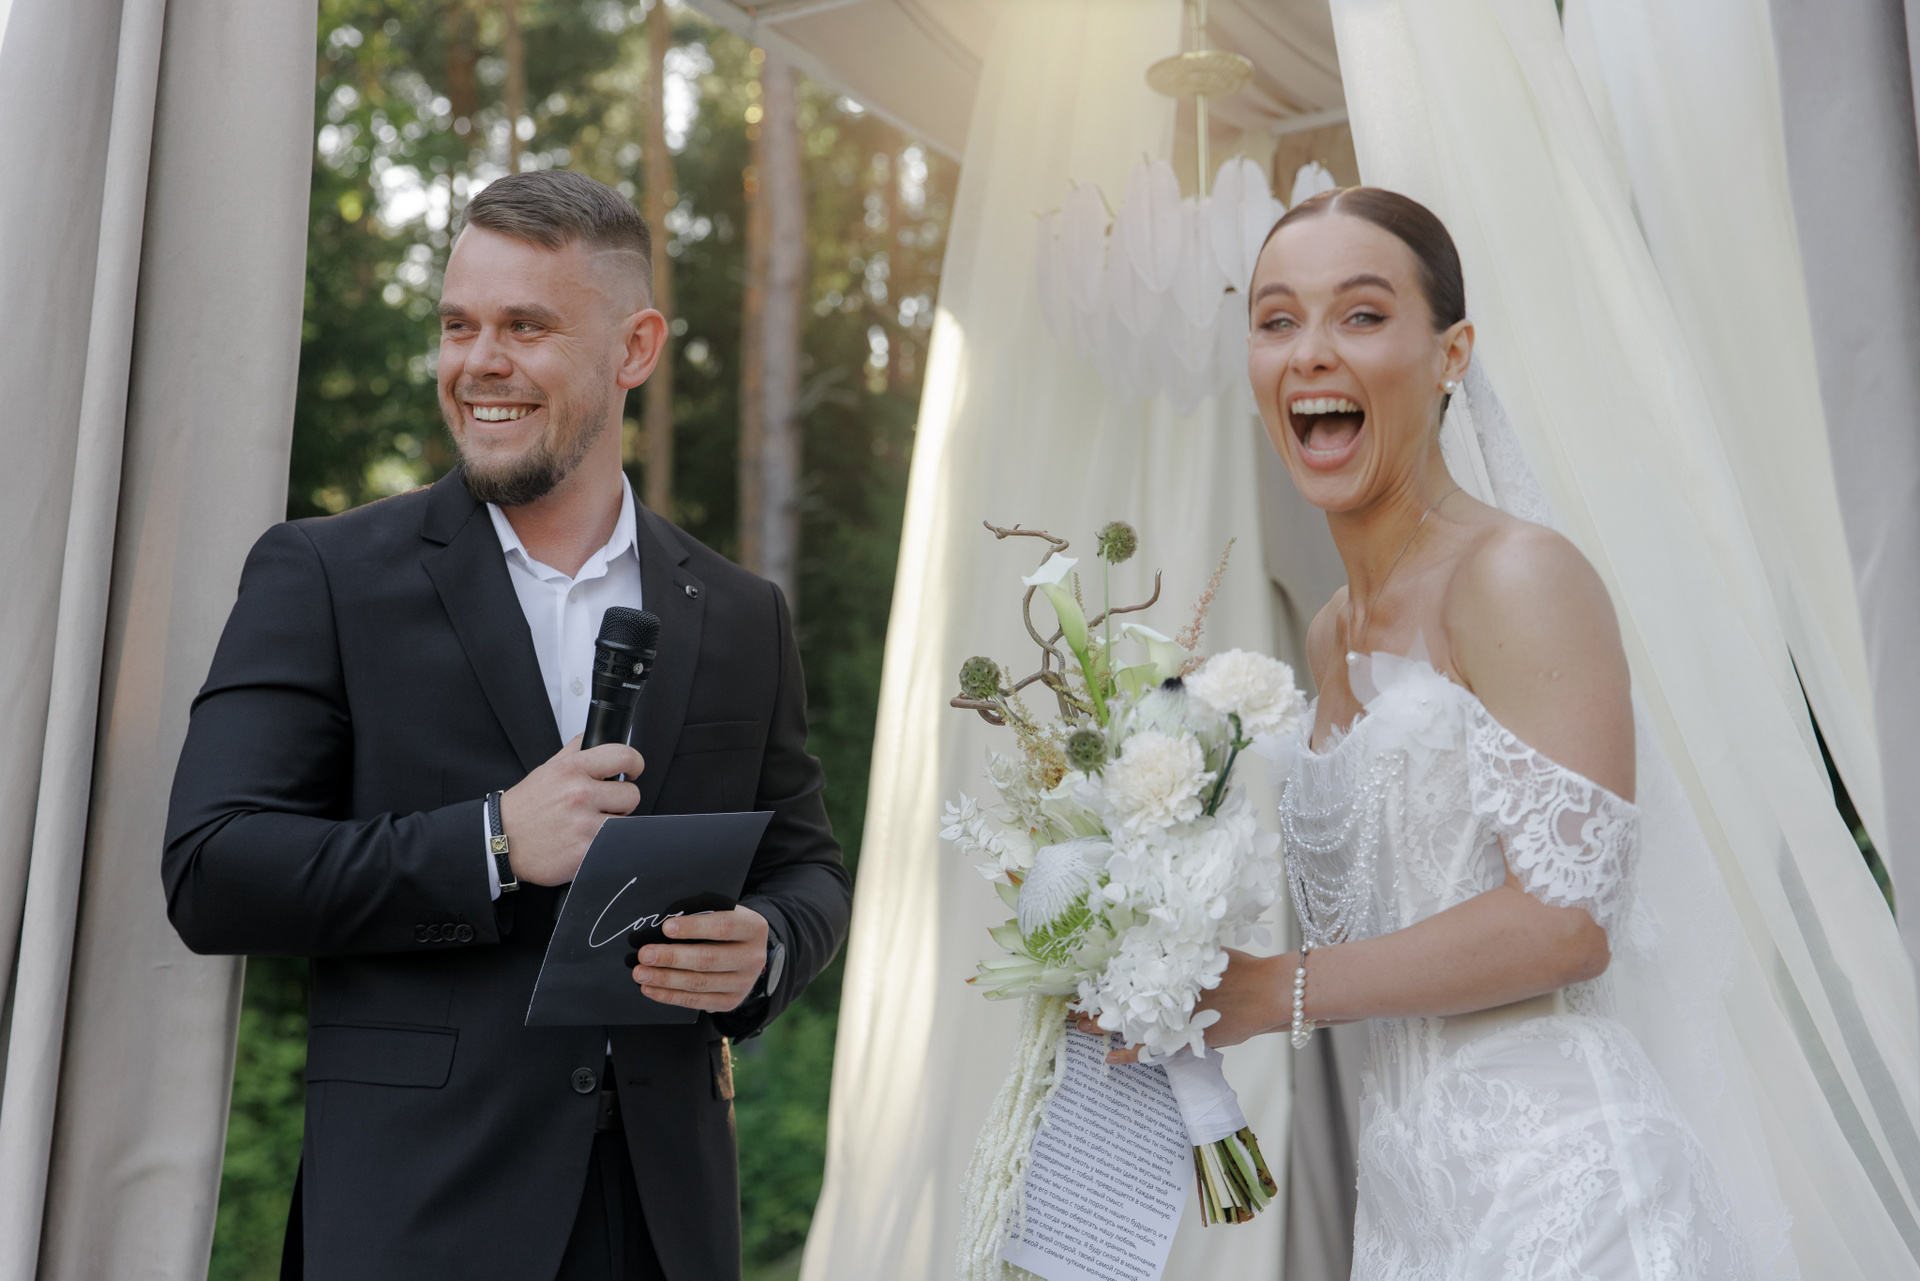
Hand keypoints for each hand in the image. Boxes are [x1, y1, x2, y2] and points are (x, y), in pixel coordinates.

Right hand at [499, 734, 643, 885]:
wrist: (500, 841)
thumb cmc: (524, 808)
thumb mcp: (546, 769)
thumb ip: (574, 751)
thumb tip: (595, 735)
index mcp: (572, 769)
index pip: (624, 756)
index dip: (634, 764)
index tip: (632, 771)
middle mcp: (579, 794)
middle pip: (632, 794)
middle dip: (620, 801)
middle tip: (602, 806)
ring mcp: (583, 825)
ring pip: (626, 822)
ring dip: (612, 825)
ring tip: (589, 825)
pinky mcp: (585, 852)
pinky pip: (613, 845)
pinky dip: (604, 845)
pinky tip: (585, 842)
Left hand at [630, 906, 768, 1011]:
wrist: (749, 952)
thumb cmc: (727, 925)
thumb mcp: (724, 911)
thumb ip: (702, 912)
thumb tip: (663, 922)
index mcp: (753, 928)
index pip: (723, 927)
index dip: (694, 927)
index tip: (666, 928)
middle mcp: (752, 958)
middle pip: (708, 959)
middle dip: (672, 957)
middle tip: (644, 954)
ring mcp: (743, 983)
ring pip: (699, 983)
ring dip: (665, 979)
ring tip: (641, 973)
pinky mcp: (731, 1001)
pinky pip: (696, 1001)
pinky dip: (670, 996)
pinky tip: (650, 988)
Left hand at [1076, 948, 1290, 1063]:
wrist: (1267, 992)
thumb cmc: (1240, 969)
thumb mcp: (1204, 952)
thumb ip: (1180, 950)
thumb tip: (1154, 937)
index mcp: (1168, 971)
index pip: (1123, 976)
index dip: (1101, 981)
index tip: (1080, 982)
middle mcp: (1165, 994)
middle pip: (1120, 999)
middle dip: (1095, 1003)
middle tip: (1071, 1006)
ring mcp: (1172, 1018)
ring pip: (1127, 1024)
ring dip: (1101, 1026)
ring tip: (1078, 1027)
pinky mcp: (1182, 1039)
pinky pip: (1149, 1050)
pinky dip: (1128, 1054)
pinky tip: (1108, 1058)